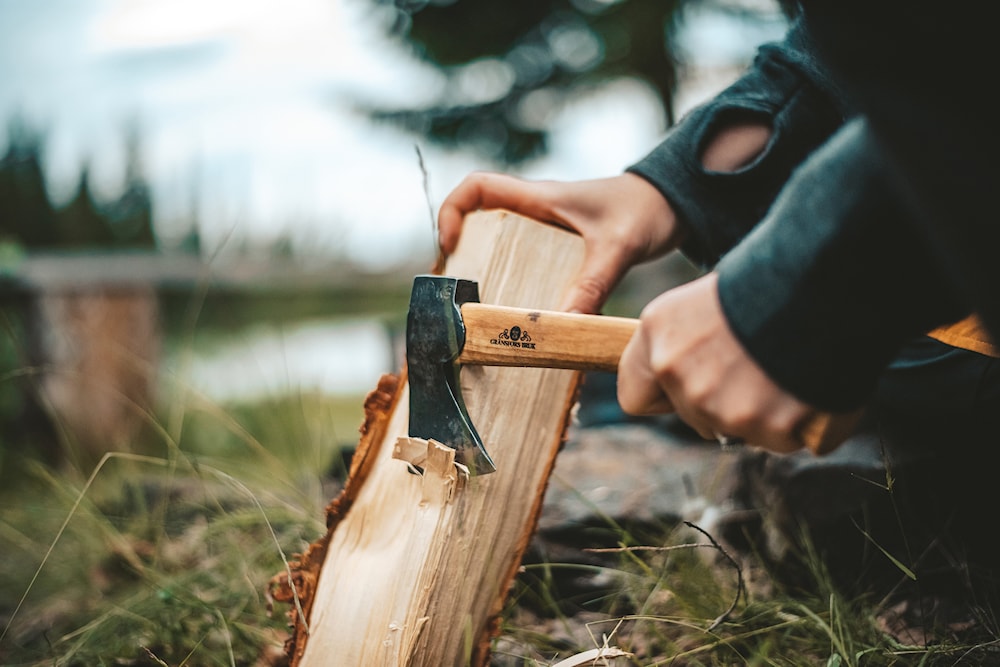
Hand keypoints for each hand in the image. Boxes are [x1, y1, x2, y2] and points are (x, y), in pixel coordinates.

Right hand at [437, 172, 684, 313]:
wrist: (675, 203)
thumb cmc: (645, 210)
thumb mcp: (619, 247)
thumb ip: (593, 283)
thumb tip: (564, 324)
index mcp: (539, 197)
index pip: (477, 186)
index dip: (453, 212)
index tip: (452, 247)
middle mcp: (535, 211)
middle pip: (477, 222)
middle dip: (462, 253)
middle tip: (463, 290)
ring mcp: (546, 229)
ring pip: (498, 246)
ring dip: (487, 273)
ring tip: (485, 308)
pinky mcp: (560, 248)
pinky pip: (525, 264)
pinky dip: (517, 286)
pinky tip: (525, 313)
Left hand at [617, 272, 818, 452]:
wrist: (829, 279)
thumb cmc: (771, 279)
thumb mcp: (703, 299)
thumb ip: (683, 344)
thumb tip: (684, 375)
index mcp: (658, 336)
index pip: (634, 398)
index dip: (663, 393)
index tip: (688, 380)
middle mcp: (681, 376)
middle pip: (692, 416)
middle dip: (721, 399)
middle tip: (756, 362)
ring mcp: (723, 408)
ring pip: (737, 429)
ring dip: (761, 410)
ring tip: (787, 367)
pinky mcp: (769, 429)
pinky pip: (781, 439)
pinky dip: (799, 422)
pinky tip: (810, 383)